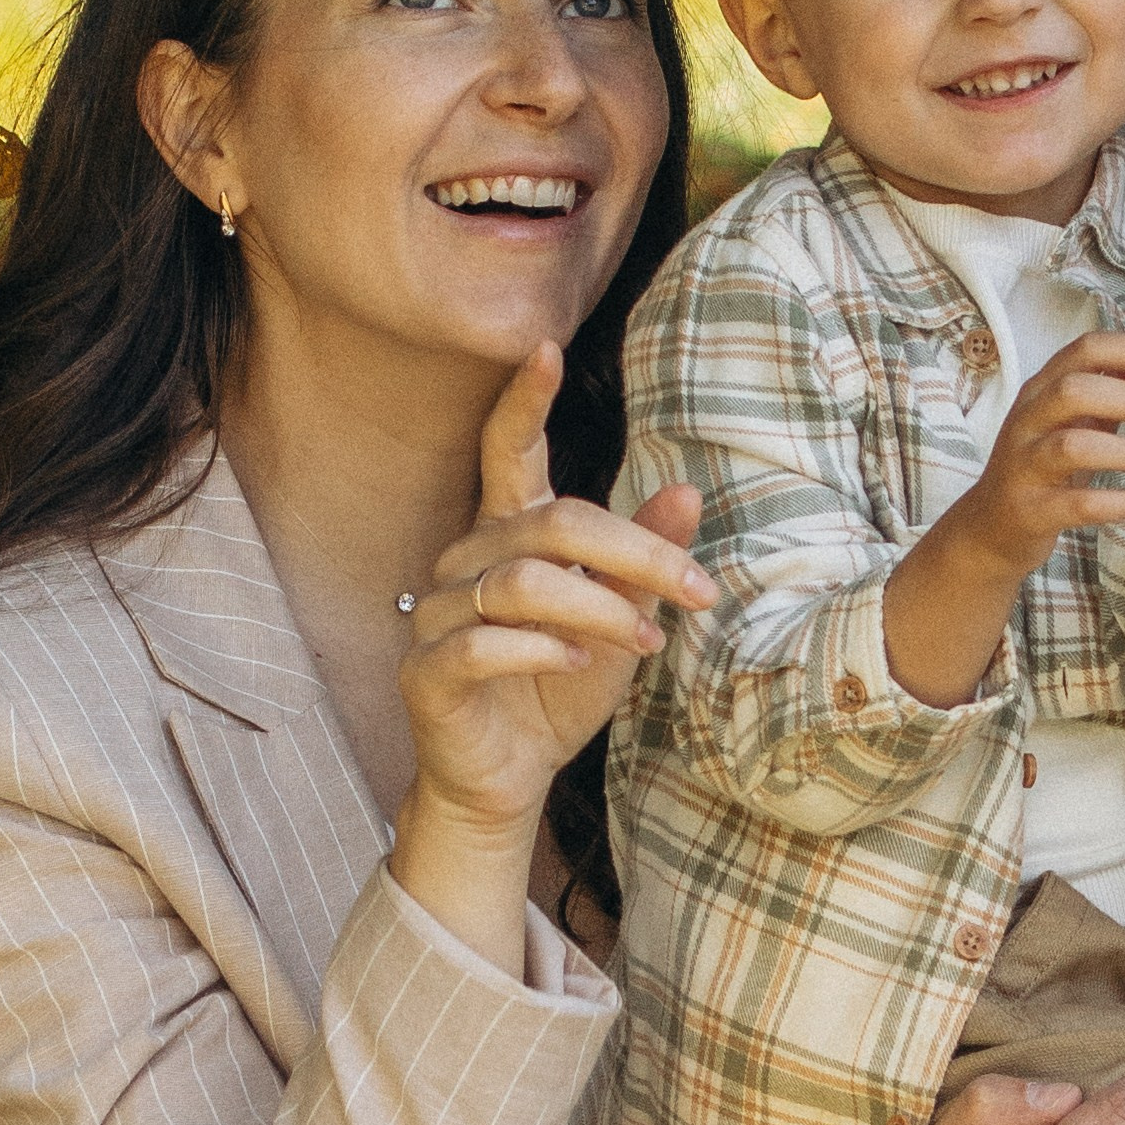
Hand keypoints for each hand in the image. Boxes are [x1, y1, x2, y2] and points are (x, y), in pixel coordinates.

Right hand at [390, 348, 714, 972]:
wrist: (511, 777)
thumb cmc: (563, 687)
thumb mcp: (622, 619)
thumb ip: (646, 558)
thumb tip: (688, 490)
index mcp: (509, 535)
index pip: (508, 452)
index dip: (523, 402)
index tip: (545, 347)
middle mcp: (465, 559)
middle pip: (551, 523)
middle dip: (636, 554)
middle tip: (697, 593)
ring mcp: (438, 615)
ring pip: (521, 583)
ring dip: (599, 608)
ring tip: (647, 641)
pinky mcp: (427, 671)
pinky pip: (483, 642)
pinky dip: (545, 649)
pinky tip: (584, 664)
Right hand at [955, 328, 1124, 581]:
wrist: (994, 526)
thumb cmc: (1047, 461)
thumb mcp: (1076, 413)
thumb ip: (1115, 373)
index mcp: (1041, 390)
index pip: (1084, 350)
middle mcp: (1027, 421)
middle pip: (1073, 390)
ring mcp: (1024, 466)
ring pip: (1071, 446)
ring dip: (1120, 451)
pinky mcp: (1030, 510)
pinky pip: (1075, 504)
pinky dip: (1114, 503)